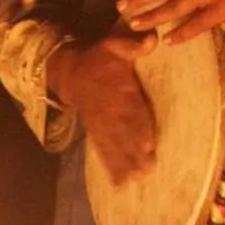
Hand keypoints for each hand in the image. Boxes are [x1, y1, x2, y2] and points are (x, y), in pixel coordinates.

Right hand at [49, 29, 158, 183]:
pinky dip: (111, 167)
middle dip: (135, 152)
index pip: (131, 109)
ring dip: (125, 164)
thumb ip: (133, 45)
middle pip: (125, 133)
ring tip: (136, 179)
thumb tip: (152, 40)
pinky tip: (120, 184)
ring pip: (114, 145)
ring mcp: (103, 123)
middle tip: (148, 169)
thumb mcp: (114, 44)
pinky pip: (103, 150)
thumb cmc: (100, 58)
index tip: (149, 143)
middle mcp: (111, 110)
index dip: (139, 126)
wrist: (72, 72)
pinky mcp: (96, 132)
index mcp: (119, 89)